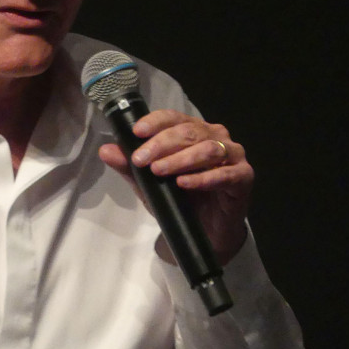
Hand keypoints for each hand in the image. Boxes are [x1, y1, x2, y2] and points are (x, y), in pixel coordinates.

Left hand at [98, 109, 252, 263]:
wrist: (206, 230)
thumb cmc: (180, 200)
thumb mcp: (149, 183)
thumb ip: (129, 167)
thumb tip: (105, 150)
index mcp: (193, 130)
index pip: (173, 117)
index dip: (155, 123)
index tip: (136, 133)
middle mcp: (215, 136)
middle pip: (188, 131)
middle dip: (161, 144)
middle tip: (142, 160)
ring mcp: (233, 155)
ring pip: (207, 148)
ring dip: (180, 159)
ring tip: (159, 171)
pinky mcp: (244, 177)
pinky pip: (225, 174)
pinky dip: (202, 178)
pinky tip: (184, 184)